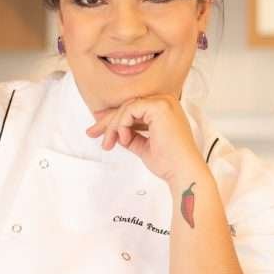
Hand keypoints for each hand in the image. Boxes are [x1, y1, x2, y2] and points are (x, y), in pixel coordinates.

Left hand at [86, 95, 205, 184]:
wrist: (182, 171)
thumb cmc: (169, 163)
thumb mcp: (144, 146)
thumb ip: (131, 136)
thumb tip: (115, 132)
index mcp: (165, 110)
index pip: (134, 110)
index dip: (115, 119)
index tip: (98, 130)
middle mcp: (166, 102)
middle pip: (128, 106)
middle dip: (108, 122)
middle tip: (92, 133)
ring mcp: (164, 103)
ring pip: (127, 108)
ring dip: (113, 126)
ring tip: (109, 143)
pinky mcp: (160, 107)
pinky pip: (130, 110)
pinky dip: (122, 124)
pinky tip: (124, 138)